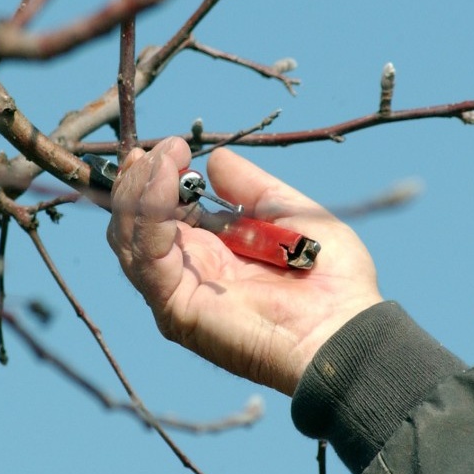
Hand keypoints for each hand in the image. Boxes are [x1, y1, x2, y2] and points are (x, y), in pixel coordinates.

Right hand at [107, 137, 382, 394]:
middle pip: (132, 223)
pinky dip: (148, 216)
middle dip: (139, 180)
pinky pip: (147, 258)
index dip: (156, 176)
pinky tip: (166, 183)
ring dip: (139, 191)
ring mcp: (176, 293)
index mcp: (210, 253)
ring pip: (128, 238)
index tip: (174, 145)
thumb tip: (216, 160)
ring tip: (165, 159)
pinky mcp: (177, 309)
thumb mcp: (290, 216)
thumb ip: (251, 190)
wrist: (345, 328)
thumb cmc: (331, 282)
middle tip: (166, 148)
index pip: (159, 212)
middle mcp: (186, 273)